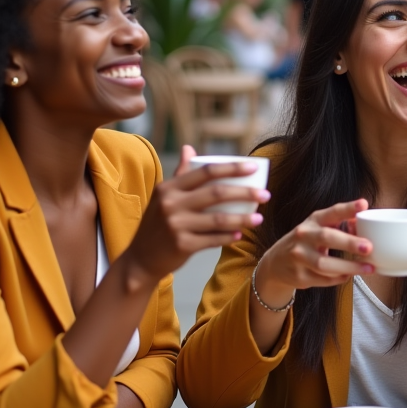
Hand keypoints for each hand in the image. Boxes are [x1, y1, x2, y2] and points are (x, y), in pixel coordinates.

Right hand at [121, 146, 269, 287]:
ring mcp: (176, 225)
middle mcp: (171, 204)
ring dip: (242, 219)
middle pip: (216, 193)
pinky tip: (239, 234)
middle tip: (265, 194)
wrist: (141, 259)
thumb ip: (180, 175)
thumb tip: (190, 148)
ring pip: (218, 219)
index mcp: (169, 188)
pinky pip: (213, 239)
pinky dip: (228, 237)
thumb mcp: (163, 197)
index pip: (206, 171)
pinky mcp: (182, 245)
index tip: (253, 168)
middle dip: (245, 193)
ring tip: (259, 218)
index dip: (232, 168)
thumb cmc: (157, 224)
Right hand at [255, 199, 374, 306]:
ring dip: (349, 267)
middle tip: (368, 247)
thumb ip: (339, 225)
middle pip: (326, 237)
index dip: (347, 208)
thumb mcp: (318, 228)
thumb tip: (363, 225)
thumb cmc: (306, 242)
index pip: (331, 212)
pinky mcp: (299, 276)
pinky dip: (339, 278)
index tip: (363, 204)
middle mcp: (303, 236)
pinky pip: (323, 279)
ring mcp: (299, 256)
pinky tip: (349, 276)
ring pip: (325, 264)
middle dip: (349, 242)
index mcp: (313, 221)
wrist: (276, 263)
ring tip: (368, 268)